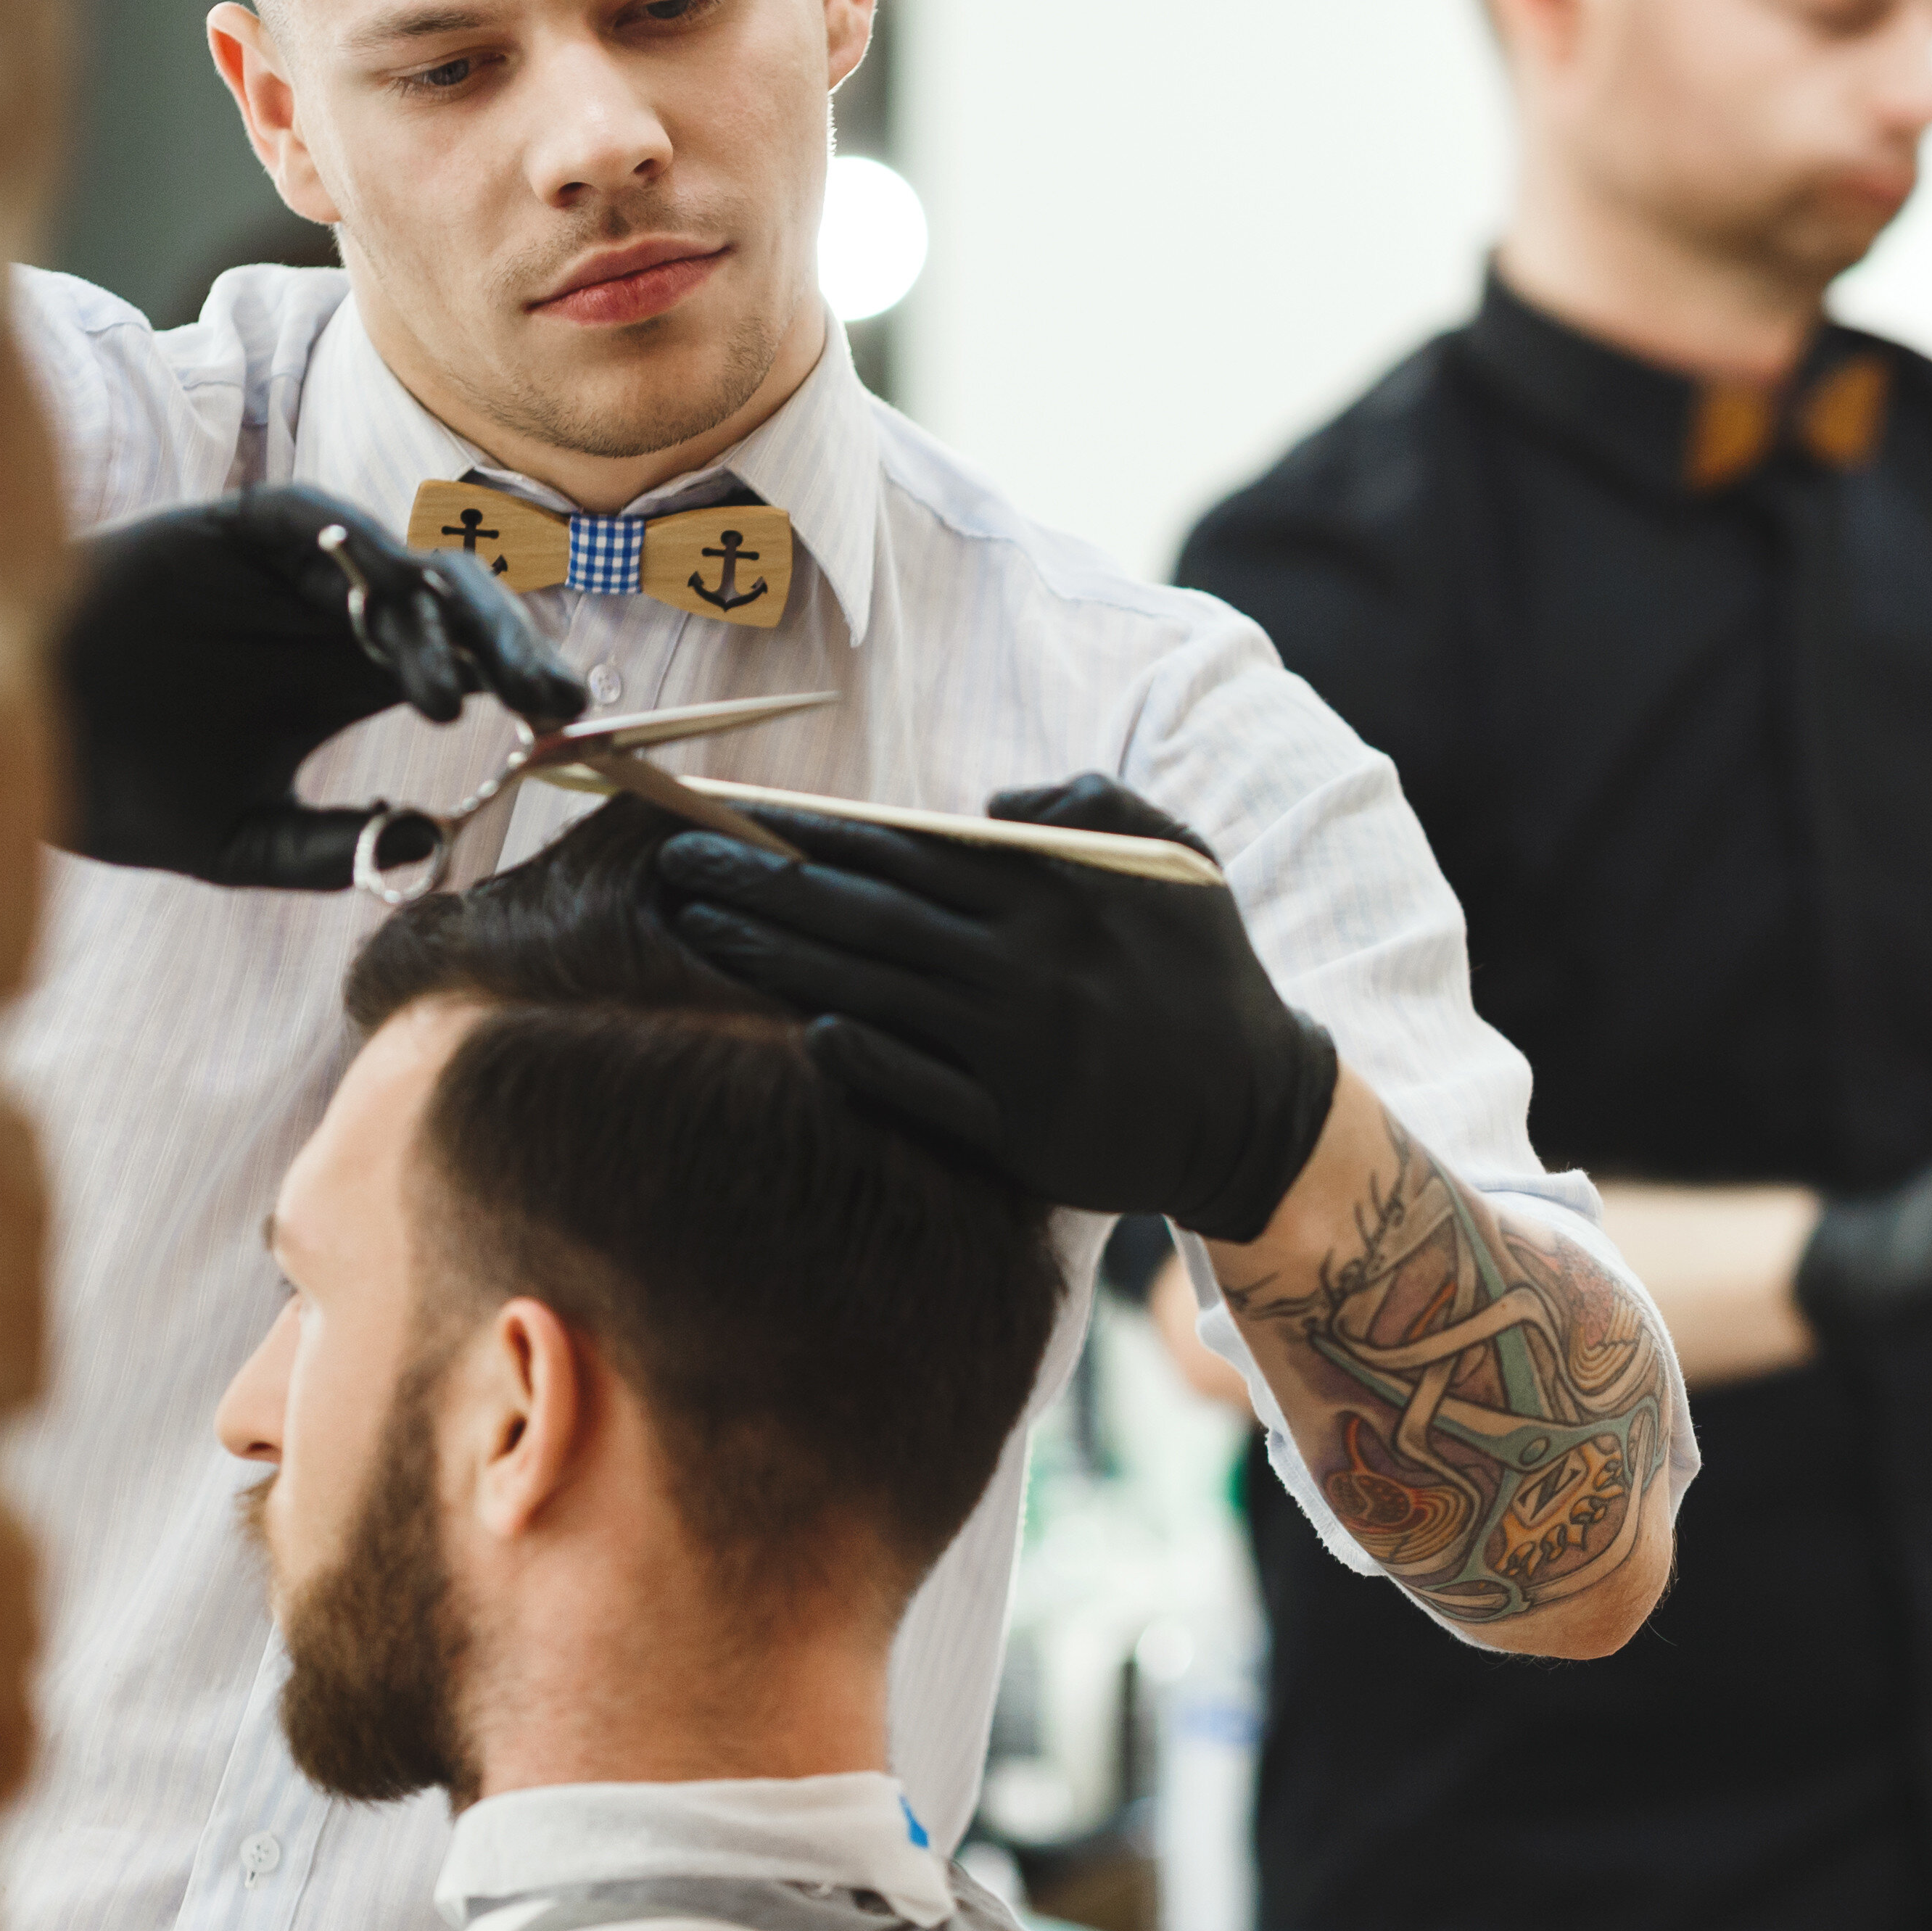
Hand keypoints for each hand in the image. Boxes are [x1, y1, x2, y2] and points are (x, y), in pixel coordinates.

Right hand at [54, 484, 584, 888]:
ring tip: (452, 693)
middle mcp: (349, 616)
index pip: (477, 670)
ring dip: (444, 624)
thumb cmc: (120, 783)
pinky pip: (323, 524)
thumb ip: (326, 850)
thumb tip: (423, 848)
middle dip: (516, 651)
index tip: (568, 731)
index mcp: (365, 678)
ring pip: (409, 568)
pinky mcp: (245, 526)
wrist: (14, 737)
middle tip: (552, 701)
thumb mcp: (236, 840)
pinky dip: (358, 552)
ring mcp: (301, 567)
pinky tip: (384, 603)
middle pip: (464, 614)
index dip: (527, 688)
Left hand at [653, 773, 1340, 1241]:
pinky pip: (920, 1086)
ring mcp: (1018, 1049)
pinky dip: (860, 1056)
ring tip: (696, 930)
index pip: (909, 850)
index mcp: (1056, 892)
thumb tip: (986, 804)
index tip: (736, 812)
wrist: (1256, 1108)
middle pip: (868, 915)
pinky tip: (802, 1029)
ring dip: (777, 958)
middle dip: (763, 882)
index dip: (815, 832)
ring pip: (873, 991)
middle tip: (675, 861)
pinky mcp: (1017, 1127)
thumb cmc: (1204, 972)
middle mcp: (1027, 965)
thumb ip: (1088, 803)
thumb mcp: (1174, 857)